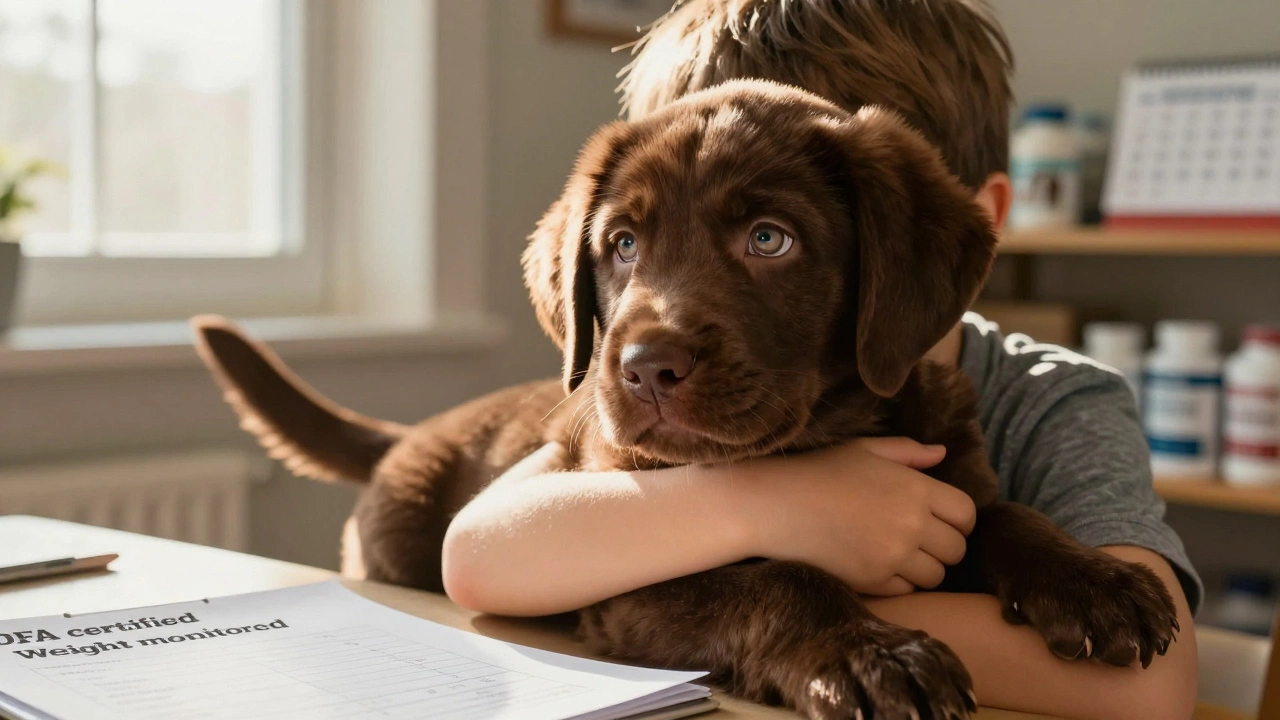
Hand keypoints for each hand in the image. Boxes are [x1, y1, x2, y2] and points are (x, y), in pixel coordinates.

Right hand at [737, 437, 976, 595]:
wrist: (774, 505)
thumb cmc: (818, 471)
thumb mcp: (864, 449)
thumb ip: (908, 452)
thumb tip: (942, 454)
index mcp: (915, 489)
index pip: (966, 514)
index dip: (958, 518)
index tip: (941, 518)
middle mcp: (911, 525)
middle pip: (956, 549)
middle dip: (944, 544)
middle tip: (920, 538)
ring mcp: (892, 557)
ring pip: (936, 576)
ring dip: (924, 567)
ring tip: (900, 553)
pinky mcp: (872, 582)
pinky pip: (907, 590)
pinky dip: (899, 582)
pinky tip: (878, 564)